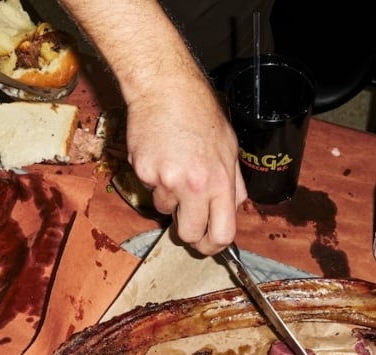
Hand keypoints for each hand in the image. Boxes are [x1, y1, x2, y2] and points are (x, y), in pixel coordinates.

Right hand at [124, 79, 245, 254]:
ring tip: (175, 166)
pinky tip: (161, 154)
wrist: (164, 88)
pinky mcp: (142, 172)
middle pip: (190, 234)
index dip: (215, 246)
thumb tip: (233, 209)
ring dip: (171, 197)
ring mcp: (165, 181)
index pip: (222, 234)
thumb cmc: (200, 113)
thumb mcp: (229, 148)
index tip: (210, 245)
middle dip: (190, 234)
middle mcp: (192, 186)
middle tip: (188, 222)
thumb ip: (233, 184)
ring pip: (166, 209)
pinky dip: (154, 177)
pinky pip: (150, 188)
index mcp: (220, 182)